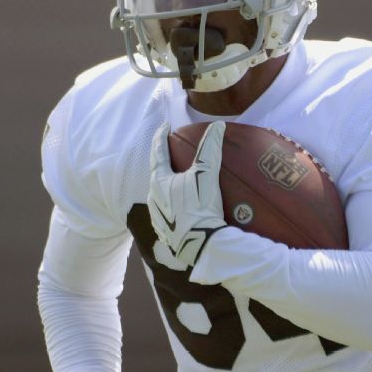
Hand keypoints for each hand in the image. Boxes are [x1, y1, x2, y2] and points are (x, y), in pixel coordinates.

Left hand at [148, 121, 227, 267]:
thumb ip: (210, 148)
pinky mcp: (164, 233)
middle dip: (164, 164)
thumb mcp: (206, 175)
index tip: (165, 126)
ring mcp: (157, 218)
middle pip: (157, 175)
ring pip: (160, 196)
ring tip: (179, 184)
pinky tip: (182, 210)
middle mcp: (153, 198)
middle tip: (173, 155)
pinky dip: (173, 207)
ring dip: (168, 187)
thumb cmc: (200, 207)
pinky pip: (166, 215)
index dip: (161, 137)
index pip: (158, 152)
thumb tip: (218, 125)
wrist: (200, 245)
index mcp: (159, 182)